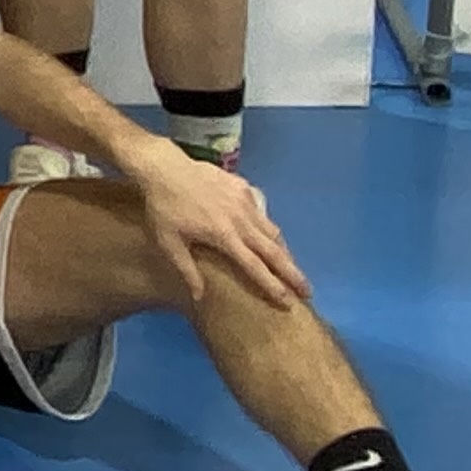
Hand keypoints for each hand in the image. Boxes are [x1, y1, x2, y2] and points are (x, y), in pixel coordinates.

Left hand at [127, 142, 306, 308]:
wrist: (165, 168)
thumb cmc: (163, 208)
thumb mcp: (168, 242)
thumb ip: (187, 270)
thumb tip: (200, 297)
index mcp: (224, 236)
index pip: (255, 267)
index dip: (273, 286)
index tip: (289, 302)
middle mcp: (241, 220)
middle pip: (274, 251)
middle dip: (292, 273)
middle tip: (307, 291)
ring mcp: (245, 202)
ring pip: (271, 231)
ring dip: (283, 251)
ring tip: (291, 267)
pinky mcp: (243, 187)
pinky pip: (261, 213)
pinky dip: (268, 228)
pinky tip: (267, 236)